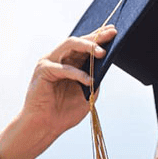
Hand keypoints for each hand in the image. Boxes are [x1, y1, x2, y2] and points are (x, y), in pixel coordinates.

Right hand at [0, 25, 116, 158]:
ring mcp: (50, 63)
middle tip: (112, 34)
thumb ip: (95, 79)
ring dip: (87, 47)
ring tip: (102, 52)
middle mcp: (59, 59)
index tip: (114, 31)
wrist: (46, 126)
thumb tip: (106, 66)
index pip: (85, 45)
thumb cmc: (65, 112)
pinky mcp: (43, 71)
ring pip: (69, 45)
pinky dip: (77, 74)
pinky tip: (89, 80)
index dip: (99, 37)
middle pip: (78, 41)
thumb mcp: (87, 94)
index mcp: (69, 62)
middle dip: (96, 36)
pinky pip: (63, 68)